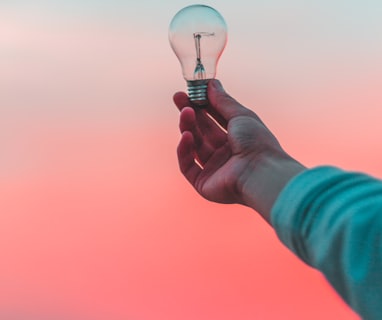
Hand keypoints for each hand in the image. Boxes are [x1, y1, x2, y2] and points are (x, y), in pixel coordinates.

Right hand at [173, 80, 304, 222]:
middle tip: (178, 97)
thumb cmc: (257, 142)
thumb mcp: (240, 115)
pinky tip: (186, 136)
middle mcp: (225, 154)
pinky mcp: (203, 183)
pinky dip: (184, 151)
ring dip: (188, 128)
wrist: (261, 172)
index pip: (214, 119)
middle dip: (190, 113)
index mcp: (236, 139)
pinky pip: (188, 166)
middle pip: (202, 131)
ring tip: (185, 112)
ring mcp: (214, 169)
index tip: (190, 91)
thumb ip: (223, 101)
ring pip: (194, 146)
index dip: (202, 105)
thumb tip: (211, 83)